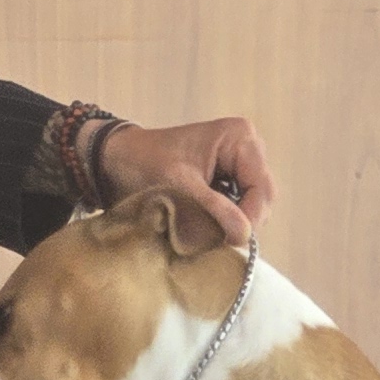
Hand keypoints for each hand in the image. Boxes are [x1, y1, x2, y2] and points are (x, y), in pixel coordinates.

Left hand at [97, 116, 272, 245]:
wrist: (117, 161)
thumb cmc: (144, 163)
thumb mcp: (180, 185)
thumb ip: (214, 209)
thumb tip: (245, 235)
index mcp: (240, 137)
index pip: (262, 187)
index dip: (251, 217)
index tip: (231, 241)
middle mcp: (246, 148)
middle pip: (261, 197)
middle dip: (242, 221)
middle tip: (218, 240)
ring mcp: (238, 165)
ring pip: (251, 206)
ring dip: (232, 223)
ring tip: (208, 233)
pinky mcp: (226, 180)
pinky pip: (237, 207)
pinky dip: (223, 221)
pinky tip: (205, 226)